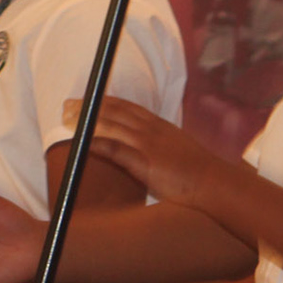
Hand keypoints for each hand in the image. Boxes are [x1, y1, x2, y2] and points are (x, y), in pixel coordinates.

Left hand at [74, 97, 223, 207]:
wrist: (216, 184)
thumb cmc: (200, 173)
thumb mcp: (177, 149)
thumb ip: (159, 144)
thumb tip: (144, 147)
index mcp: (160, 125)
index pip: (127, 106)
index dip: (104, 101)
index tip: (87, 98)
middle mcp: (151, 129)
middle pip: (113, 110)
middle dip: (88, 105)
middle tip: (67, 104)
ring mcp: (148, 144)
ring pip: (110, 124)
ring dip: (85, 120)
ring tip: (66, 119)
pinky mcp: (145, 161)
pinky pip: (114, 148)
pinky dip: (96, 142)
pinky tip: (81, 140)